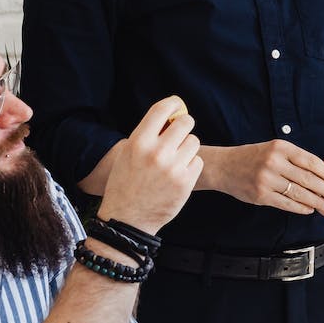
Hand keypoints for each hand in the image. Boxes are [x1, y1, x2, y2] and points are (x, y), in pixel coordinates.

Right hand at [98, 96, 203, 230]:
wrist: (127, 219)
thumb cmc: (126, 183)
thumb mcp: (128, 154)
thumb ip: (147, 135)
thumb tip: (171, 116)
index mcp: (138, 142)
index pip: (162, 109)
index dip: (174, 103)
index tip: (178, 106)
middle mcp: (156, 152)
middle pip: (186, 122)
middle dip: (184, 126)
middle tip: (179, 135)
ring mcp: (172, 167)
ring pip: (194, 141)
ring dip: (187, 147)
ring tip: (175, 159)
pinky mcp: (185, 182)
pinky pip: (198, 161)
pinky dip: (191, 165)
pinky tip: (178, 174)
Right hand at [198, 140, 323, 214]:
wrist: (224, 167)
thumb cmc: (253, 157)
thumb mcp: (274, 148)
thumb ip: (295, 158)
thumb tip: (322, 172)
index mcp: (280, 148)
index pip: (310, 161)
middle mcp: (274, 163)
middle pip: (307, 178)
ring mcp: (266, 180)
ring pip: (298, 193)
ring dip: (316, 201)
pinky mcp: (260, 195)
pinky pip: (286, 203)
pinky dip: (300, 208)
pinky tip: (309, 209)